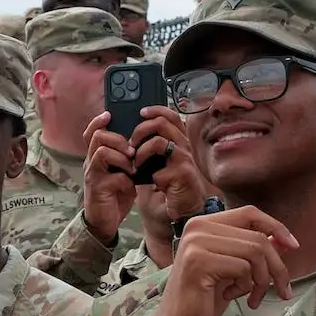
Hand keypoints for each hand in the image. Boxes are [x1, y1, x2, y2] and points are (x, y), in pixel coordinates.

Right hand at [81, 111, 138, 246]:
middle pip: (97, 137)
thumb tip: (142, 143)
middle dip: (118, 139)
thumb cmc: (114, 194)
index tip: (110, 114)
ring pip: (102, 152)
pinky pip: (112, 176)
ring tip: (132, 167)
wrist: (104, 222)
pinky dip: (124, 179)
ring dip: (122, 157)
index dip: (98, 121)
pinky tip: (130, 186)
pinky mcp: (98, 189)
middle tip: (131, 150)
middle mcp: (91, 163)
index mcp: (97, 156)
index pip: (92, 132)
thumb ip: (126, 158)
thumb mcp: (122, 172)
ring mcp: (93, 175)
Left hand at [129, 106, 209, 221]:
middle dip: (141, 130)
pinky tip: (150, 183)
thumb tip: (131, 135)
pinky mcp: (181, 175)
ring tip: (135, 163)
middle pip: (162, 123)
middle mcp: (184, 146)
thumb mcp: (161, 160)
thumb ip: (153, 146)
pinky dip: (148, 177)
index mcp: (179, 140)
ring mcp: (184, 160)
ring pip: (158, 142)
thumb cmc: (170, 182)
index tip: (141, 112)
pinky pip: (158, 170)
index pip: (170, 115)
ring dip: (141, 152)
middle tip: (131, 143)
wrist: (184, 206)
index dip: (156, 109)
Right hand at [150, 207, 298, 315]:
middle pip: (257, 237)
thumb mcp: (236, 271)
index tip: (294, 246)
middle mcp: (197, 227)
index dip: (275, 227)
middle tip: (282, 290)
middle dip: (276, 267)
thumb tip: (285, 241)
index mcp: (204, 223)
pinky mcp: (198, 262)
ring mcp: (196, 243)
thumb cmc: (205, 299)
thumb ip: (256, 252)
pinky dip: (245, 287)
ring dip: (261, 280)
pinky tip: (229, 297)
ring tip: (251, 297)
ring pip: (254, 252)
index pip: (250, 213)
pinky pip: (242, 268)